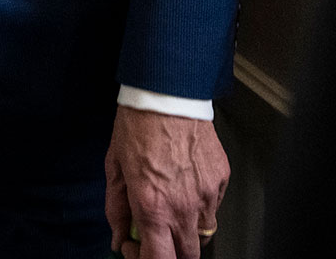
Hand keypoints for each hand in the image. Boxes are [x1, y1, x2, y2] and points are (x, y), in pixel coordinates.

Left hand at [105, 108, 228, 257]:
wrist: (167, 93)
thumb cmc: (138, 125)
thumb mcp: (115, 168)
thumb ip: (116, 209)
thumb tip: (119, 236)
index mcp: (153, 206)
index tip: (135, 249)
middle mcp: (184, 207)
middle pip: (188, 257)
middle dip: (171, 253)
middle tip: (155, 236)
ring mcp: (206, 195)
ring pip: (205, 235)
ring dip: (187, 232)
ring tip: (172, 208)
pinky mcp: (221, 180)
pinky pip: (214, 208)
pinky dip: (201, 207)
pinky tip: (186, 187)